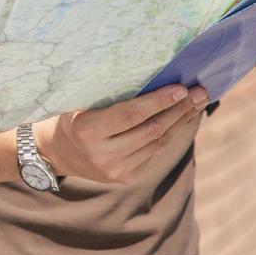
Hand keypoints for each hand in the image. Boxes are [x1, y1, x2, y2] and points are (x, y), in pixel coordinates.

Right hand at [37, 84, 208, 184]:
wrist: (56, 153)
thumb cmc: (70, 116)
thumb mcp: (81, 101)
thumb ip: (110, 95)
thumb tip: (153, 77)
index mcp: (87, 130)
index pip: (131, 115)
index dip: (158, 102)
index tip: (180, 88)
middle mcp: (102, 154)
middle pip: (151, 130)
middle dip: (178, 109)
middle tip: (199, 92)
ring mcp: (115, 170)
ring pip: (157, 143)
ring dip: (180, 122)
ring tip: (197, 104)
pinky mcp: (125, 178)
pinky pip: (154, 153)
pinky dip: (170, 135)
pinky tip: (182, 120)